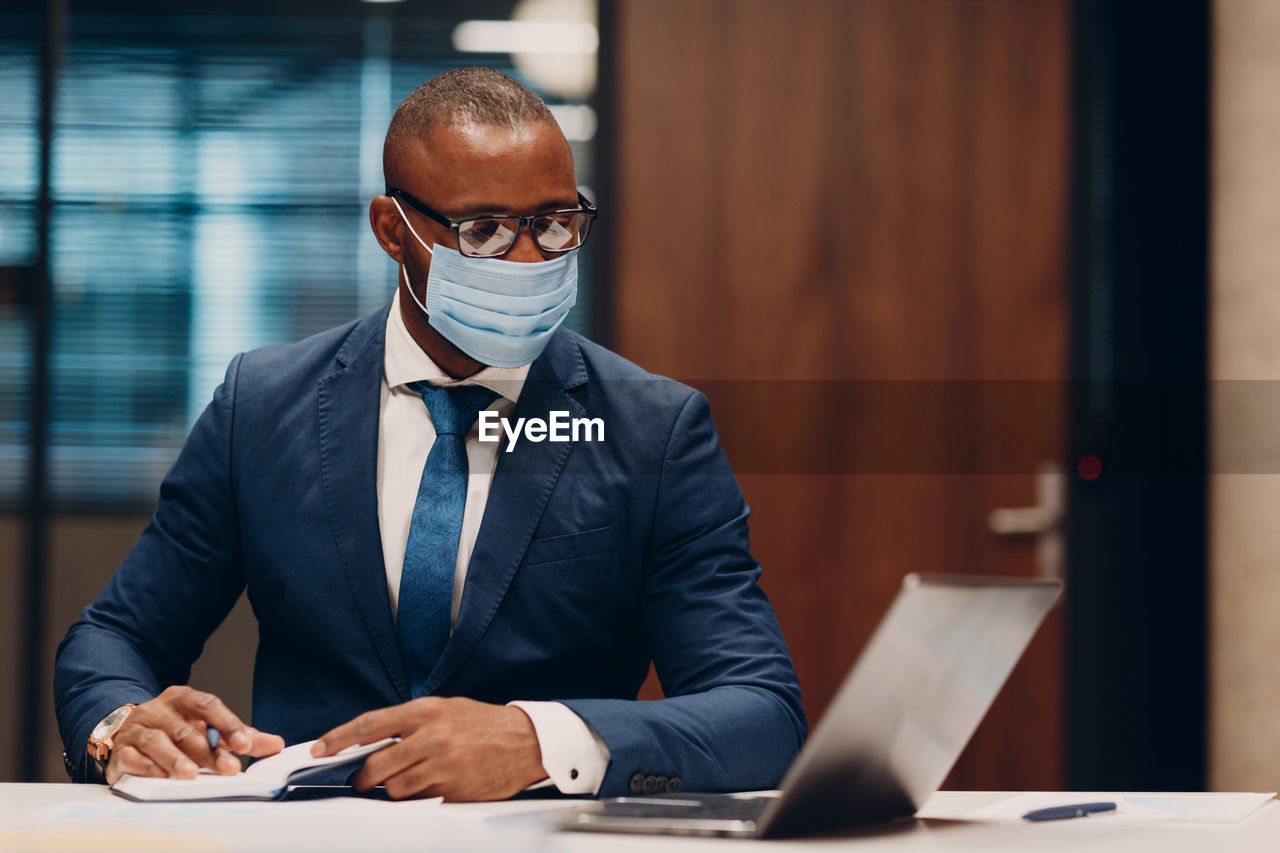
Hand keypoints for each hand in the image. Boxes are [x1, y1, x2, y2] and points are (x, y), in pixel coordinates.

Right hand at [104, 686, 284, 784]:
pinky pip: (131, 756)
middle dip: (208, 751)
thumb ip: (239, 735)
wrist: (126, 730)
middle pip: (186, 729)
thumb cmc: (173, 729)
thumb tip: (275, 744)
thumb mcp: (207, 727)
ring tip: (191, 774)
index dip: (228, 724)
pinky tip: (160, 776)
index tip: (245, 745)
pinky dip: (146, 767)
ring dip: (175, 759)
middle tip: (229, 769)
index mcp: (183, 699)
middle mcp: (159, 710)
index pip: (209, 706)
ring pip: (157, 741)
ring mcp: (137, 729)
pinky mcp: (121, 750)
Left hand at [312, 696, 546, 800]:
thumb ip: (410, 723)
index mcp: (427, 711)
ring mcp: (443, 767)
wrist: (526, 742)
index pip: (370, 725)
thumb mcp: (446, 709)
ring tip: (405, 781)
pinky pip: (418, 802)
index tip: (320, 749)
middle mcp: (432, 737)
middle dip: (363, 778)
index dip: (339, 738)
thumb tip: (369, 742)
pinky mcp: (453, 791)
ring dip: (391, 790)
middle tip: (363, 779)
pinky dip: (415, 799)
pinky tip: (428, 787)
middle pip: (376, 766)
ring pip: (394, 790)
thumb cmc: (483, 724)